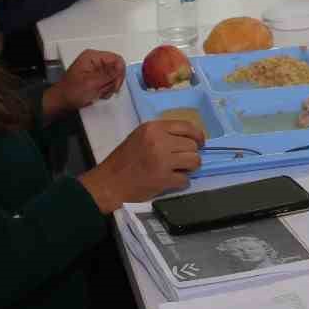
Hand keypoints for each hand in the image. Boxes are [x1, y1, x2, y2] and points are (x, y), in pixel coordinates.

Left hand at [43, 49, 125, 120]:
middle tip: (103, 90)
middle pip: (116, 69)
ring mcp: (96, 69)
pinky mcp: (97, 77)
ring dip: (108, 88)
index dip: (119, 73)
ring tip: (96, 93)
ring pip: (114, 77)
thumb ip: (108, 75)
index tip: (115, 85)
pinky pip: (109, 82)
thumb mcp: (91, 83)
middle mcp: (95, 61)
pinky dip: (105, 90)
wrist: (61, 102)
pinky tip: (96, 94)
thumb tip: (120, 67)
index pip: (117, 59)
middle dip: (112, 82)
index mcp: (92, 57)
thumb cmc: (70, 92)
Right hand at [78, 119, 203, 211]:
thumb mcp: (140, 136)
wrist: (109, 183)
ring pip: (194, 161)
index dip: (198, 135)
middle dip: (192, 154)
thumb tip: (189, 138)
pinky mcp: (164, 179)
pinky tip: (172, 181)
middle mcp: (159, 141)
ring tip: (180, 170)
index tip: (200, 143)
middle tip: (184, 160)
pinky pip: (186, 179)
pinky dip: (182, 182)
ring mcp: (162, 160)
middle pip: (193, 145)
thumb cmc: (124, 159)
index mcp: (153, 128)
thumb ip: (162, 134)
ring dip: (190, 167)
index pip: (187, 126)